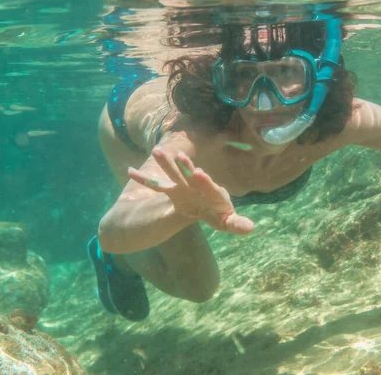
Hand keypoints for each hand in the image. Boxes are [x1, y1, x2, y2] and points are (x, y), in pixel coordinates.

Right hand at [127, 147, 254, 233]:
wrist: (207, 205)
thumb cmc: (219, 212)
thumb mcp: (227, 220)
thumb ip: (236, 223)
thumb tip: (251, 228)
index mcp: (212, 192)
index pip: (209, 185)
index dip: (204, 180)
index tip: (197, 172)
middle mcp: (197, 184)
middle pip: (190, 175)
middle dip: (185, 166)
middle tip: (180, 157)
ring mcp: (183, 185)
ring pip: (174, 173)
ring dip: (166, 163)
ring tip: (157, 151)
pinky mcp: (172, 190)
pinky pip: (157, 184)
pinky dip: (144, 179)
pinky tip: (130, 171)